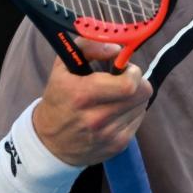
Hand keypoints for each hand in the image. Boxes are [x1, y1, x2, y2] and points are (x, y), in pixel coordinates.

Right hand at [32, 38, 152, 165]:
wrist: (50, 142)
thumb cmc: (59, 99)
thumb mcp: (63, 67)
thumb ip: (88, 47)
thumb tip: (117, 49)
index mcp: (82, 95)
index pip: (129, 84)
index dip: (133, 72)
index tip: (124, 69)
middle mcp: (96, 118)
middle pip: (142, 94)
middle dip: (138, 82)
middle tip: (124, 80)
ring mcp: (108, 135)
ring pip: (142, 105)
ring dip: (134, 98)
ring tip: (115, 98)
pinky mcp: (118, 145)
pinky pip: (139, 120)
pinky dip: (132, 112)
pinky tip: (115, 112)